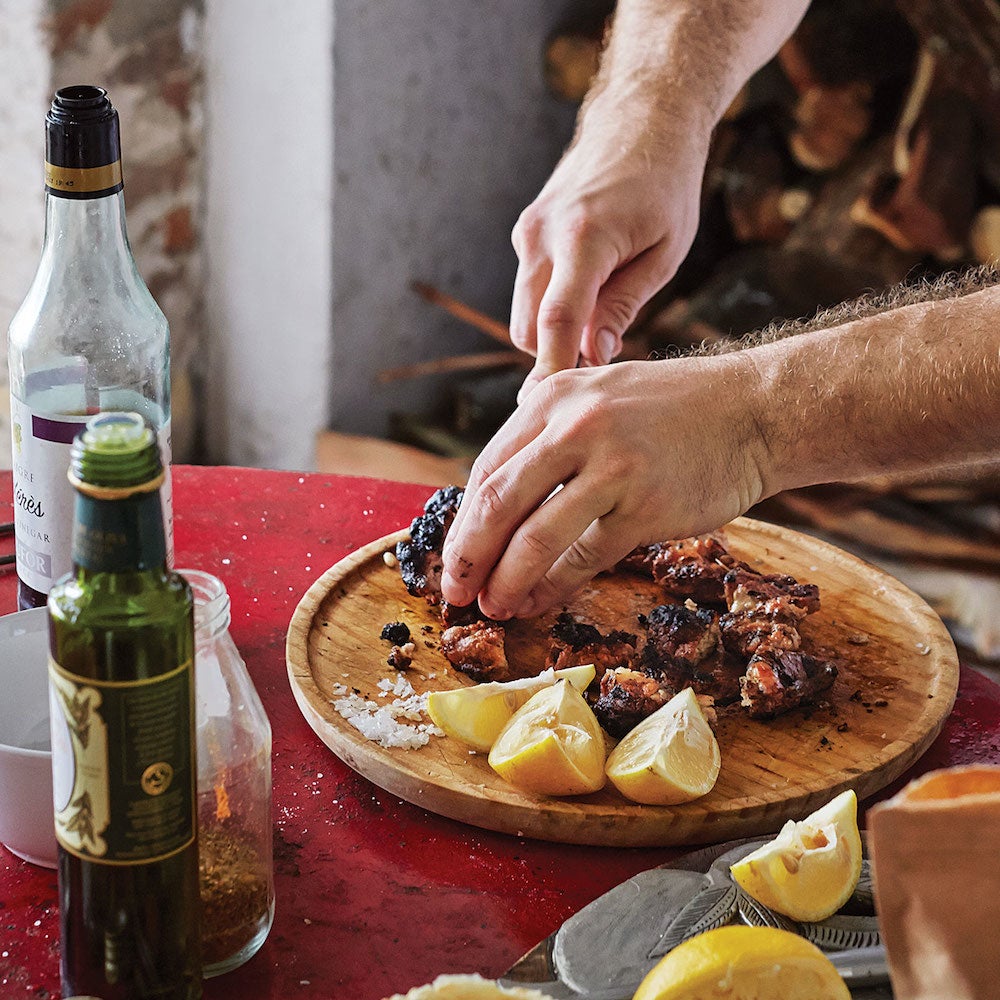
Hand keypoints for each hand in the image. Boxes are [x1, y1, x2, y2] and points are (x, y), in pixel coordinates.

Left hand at [441, 356, 770, 618]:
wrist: (753, 411)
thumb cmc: (673, 411)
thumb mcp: (599, 395)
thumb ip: (549, 436)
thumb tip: (497, 502)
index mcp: (554, 397)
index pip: (488, 468)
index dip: (464, 521)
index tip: (454, 556)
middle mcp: (576, 426)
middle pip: (498, 503)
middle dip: (468, 556)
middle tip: (454, 591)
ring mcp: (612, 466)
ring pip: (535, 537)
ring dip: (506, 581)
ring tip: (492, 607)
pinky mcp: (645, 506)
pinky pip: (584, 558)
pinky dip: (554, 587)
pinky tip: (539, 603)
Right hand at [510, 96, 711, 402]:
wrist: (641, 118)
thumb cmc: (665, 184)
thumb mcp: (664, 252)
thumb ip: (623, 305)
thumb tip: (595, 357)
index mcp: (584, 237)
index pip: (557, 322)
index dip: (552, 371)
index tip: (551, 409)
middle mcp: (543, 234)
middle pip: (530, 329)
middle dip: (554, 358)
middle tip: (597, 378)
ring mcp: (528, 231)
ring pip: (524, 313)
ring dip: (552, 335)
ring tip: (598, 335)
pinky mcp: (525, 232)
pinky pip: (529, 289)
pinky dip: (550, 308)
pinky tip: (587, 301)